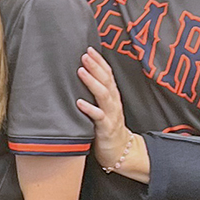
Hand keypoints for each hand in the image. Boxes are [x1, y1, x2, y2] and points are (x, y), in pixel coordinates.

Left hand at [75, 48, 132, 168]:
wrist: (119, 151)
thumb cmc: (107, 126)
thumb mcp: (103, 106)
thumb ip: (95, 92)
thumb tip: (79, 74)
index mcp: (112, 96)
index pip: (107, 74)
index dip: (99, 61)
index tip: (89, 48)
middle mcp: (113, 102)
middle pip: (106, 80)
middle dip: (95, 66)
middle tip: (84, 55)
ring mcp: (111, 115)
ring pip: (103, 95)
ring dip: (92, 82)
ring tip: (80, 71)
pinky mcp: (106, 128)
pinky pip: (99, 117)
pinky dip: (89, 109)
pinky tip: (79, 102)